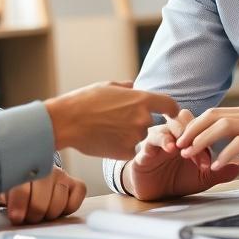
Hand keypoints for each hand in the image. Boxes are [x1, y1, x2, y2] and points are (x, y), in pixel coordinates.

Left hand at [0, 166, 86, 224]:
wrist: (22, 172)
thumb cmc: (5, 185)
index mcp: (20, 167)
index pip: (23, 187)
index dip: (20, 205)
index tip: (16, 217)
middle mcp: (43, 168)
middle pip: (43, 198)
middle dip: (34, 214)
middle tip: (27, 217)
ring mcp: (60, 174)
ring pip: (60, 198)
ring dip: (50, 213)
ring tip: (39, 213)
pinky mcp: (73, 181)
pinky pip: (79, 193)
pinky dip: (70, 205)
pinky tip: (57, 208)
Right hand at [44, 82, 178, 158]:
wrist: (67, 121)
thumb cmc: (85, 100)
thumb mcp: (108, 86)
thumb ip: (126, 88)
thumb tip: (133, 86)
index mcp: (142, 99)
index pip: (170, 105)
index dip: (171, 109)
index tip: (170, 113)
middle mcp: (143, 119)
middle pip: (150, 122)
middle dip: (138, 121)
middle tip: (116, 119)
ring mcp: (135, 137)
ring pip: (138, 136)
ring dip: (128, 134)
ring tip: (106, 128)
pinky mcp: (126, 152)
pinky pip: (129, 150)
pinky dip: (120, 146)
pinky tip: (104, 139)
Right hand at [124, 109, 238, 200]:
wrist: (154, 194)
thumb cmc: (176, 180)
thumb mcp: (202, 178)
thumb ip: (219, 172)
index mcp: (186, 136)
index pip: (199, 124)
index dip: (209, 135)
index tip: (217, 155)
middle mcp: (171, 133)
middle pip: (182, 118)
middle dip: (195, 133)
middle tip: (202, 154)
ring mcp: (156, 140)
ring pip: (167, 126)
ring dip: (180, 137)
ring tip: (186, 150)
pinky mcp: (143, 152)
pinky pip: (150, 141)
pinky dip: (161, 142)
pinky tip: (170, 150)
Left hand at [176, 105, 238, 182]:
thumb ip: (238, 141)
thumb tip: (213, 146)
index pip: (213, 114)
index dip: (193, 127)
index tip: (180, 142)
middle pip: (214, 115)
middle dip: (192, 131)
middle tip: (179, 148)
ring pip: (224, 125)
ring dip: (203, 141)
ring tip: (191, 156)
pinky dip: (225, 154)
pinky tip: (216, 165)